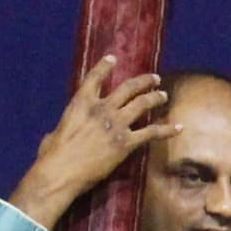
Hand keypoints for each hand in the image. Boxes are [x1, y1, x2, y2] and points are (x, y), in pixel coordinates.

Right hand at [5, 58, 173, 230]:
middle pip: (128, 88)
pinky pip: (152, 133)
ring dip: (155, 98)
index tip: (113, 58)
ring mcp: (116, 124)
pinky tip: (178, 127)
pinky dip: (167, 129)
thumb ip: (66, 126)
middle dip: (143, 81)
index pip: (95, 78)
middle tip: (154, 78)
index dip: (105, 66)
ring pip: (142, 104)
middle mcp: (102, 108)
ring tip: (163, 95)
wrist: (61, 172)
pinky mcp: (126, 143)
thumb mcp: (55, 132)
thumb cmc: (52, 155)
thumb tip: (62, 132)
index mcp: (81, 103)